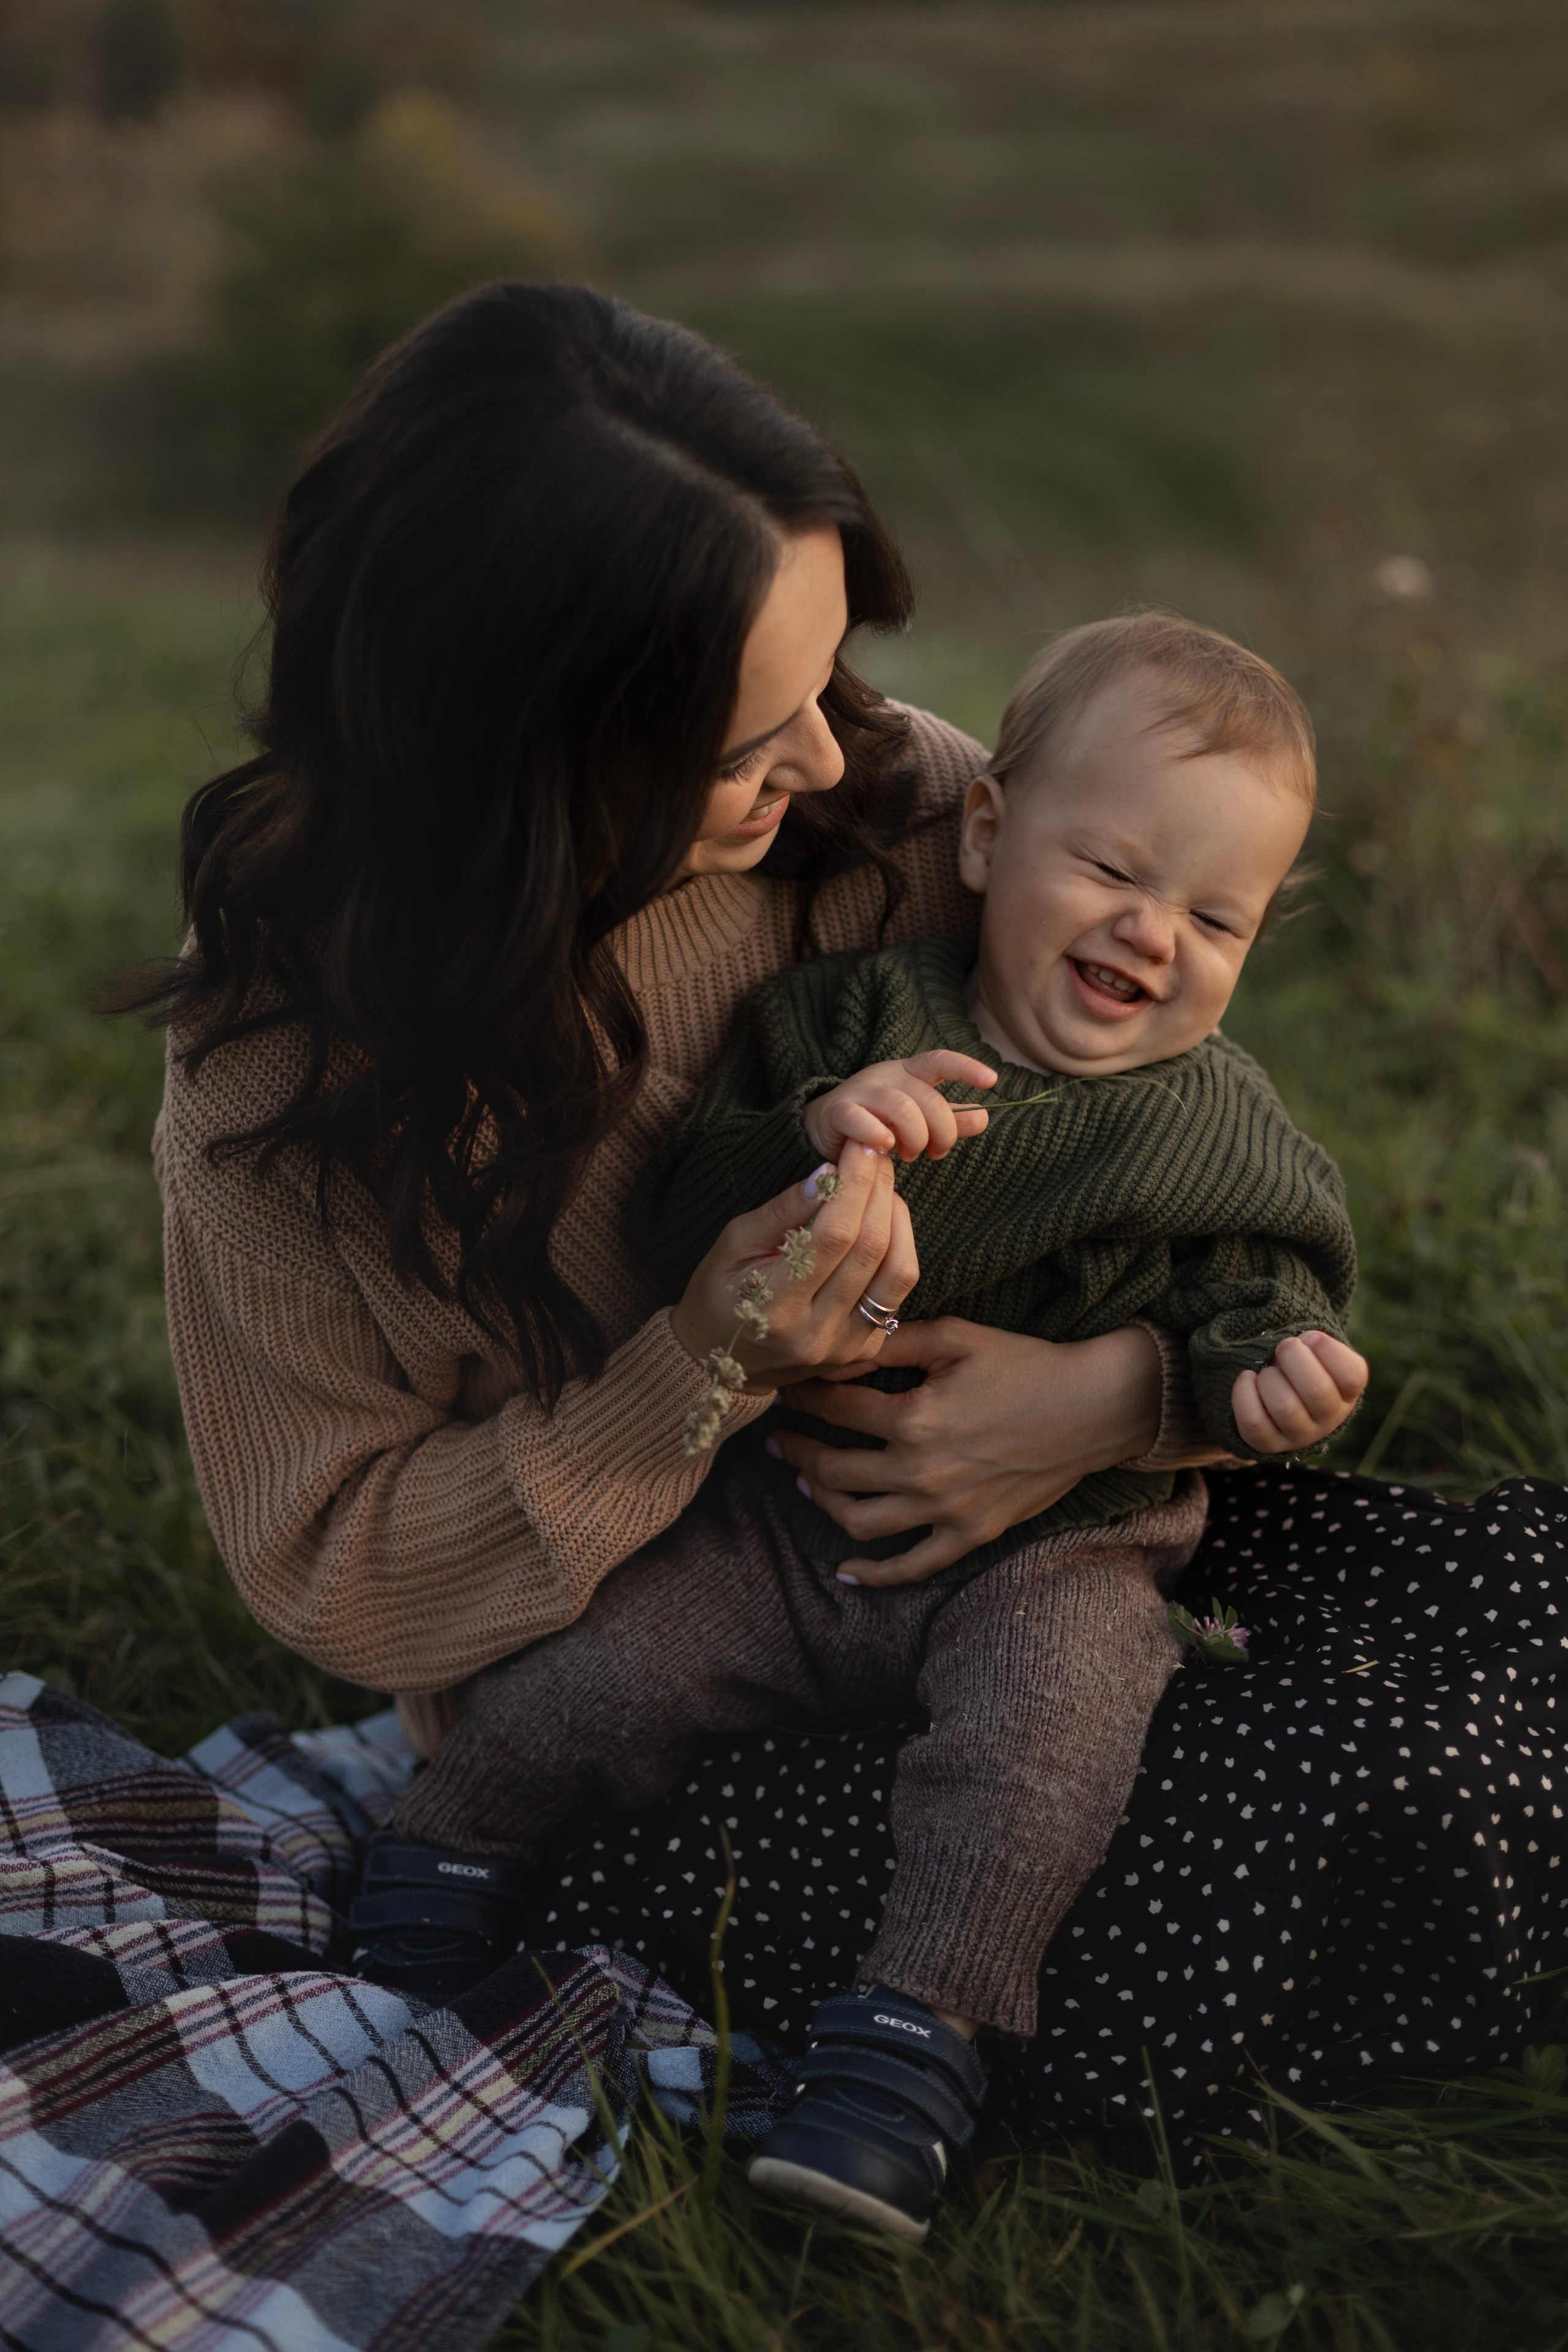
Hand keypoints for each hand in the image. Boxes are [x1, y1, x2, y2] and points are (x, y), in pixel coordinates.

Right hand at [669, 1142, 917, 1391]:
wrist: (721, 1362)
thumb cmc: (719, 1292)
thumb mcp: (732, 1244)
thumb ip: (780, 1211)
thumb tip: (828, 1173)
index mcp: (776, 1308)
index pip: (832, 1237)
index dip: (853, 1185)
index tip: (859, 1147)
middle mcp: (817, 1333)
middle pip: (870, 1250)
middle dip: (878, 1191)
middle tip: (875, 1154)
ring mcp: (845, 1347)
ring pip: (898, 1271)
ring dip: (898, 1218)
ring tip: (881, 1185)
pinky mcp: (864, 1349)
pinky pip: (896, 1292)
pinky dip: (899, 1248)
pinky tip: (883, 1221)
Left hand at [772, 1319, 1164, 1585]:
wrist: (1091, 1407)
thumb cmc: (1024, 1364)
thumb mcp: (954, 1337)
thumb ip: (890, 1344)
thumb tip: (837, 1350)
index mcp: (914, 1418)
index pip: (835, 1410)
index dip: (803, 1398)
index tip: (787, 1392)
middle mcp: (922, 1471)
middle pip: (834, 1471)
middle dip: (798, 1452)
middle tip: (780, 1440)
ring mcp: (946, 1510)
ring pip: (859, 1521)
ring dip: (823, 1503)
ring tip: (806, 1485)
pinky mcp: (971, 1533)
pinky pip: (912, 1566)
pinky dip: (874, 1575)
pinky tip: (845, 1572)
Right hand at [802, 1051, 994, 1162]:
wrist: (825, 1126)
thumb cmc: (879, 1121)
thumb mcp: (919, 1119)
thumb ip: (949, 1119)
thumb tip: (983, 1117)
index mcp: (909, 1072)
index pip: (939, 1061)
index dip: (966, 1068)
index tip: (992, 1081)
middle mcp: (886, 1076)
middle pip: (928, 1099)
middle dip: (942, 1131)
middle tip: (935, 1152)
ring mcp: (860, 1092)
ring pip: (902, 1109)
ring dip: (914, 1139)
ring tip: (909, 1154)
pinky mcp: (837, 1112)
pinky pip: (861, 1121)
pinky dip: (878, 1136)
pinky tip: (885, 1149)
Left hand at [1231, 1330, 1367, 1452]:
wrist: (1281, 1397)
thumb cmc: (1301, 1367)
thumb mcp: (1315, 1353)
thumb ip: (1315, 1342)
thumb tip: (1307, 1341)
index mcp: (1347, 1393)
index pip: (1352, 1374)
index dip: (1329, 1349)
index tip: (1311, 1338)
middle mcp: (1329, 1419)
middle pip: (1316, 1390)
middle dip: (1293, 1357)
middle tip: (1284, 1347)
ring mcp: (1300, 1436)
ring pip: (1284, 1406)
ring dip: (1269, 1378)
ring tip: (1267, 1372)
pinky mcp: (1270, 1444)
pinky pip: (1254, 1423)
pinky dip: (1244, 1394)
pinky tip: (1247, 1379)